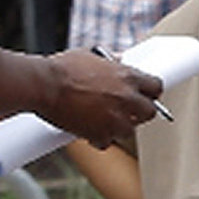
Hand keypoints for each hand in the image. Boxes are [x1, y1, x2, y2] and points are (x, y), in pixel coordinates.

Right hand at [42, 51, 161, 147]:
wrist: (42, 85)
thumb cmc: (62, 69)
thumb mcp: (90, 56)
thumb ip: (110, 62)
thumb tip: (119, 59)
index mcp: (128, 76)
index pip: (156, 87)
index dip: (150, 93)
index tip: (144, 96)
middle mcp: (126, 98)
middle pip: (150, 112)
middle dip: (139, 113)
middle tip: (125, 112)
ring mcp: (115, 118)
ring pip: (129, 130)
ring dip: (118, 128)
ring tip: (102, 122)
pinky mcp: (99, 134)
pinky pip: (107, 142)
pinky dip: (99, 139)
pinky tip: (89, 133)